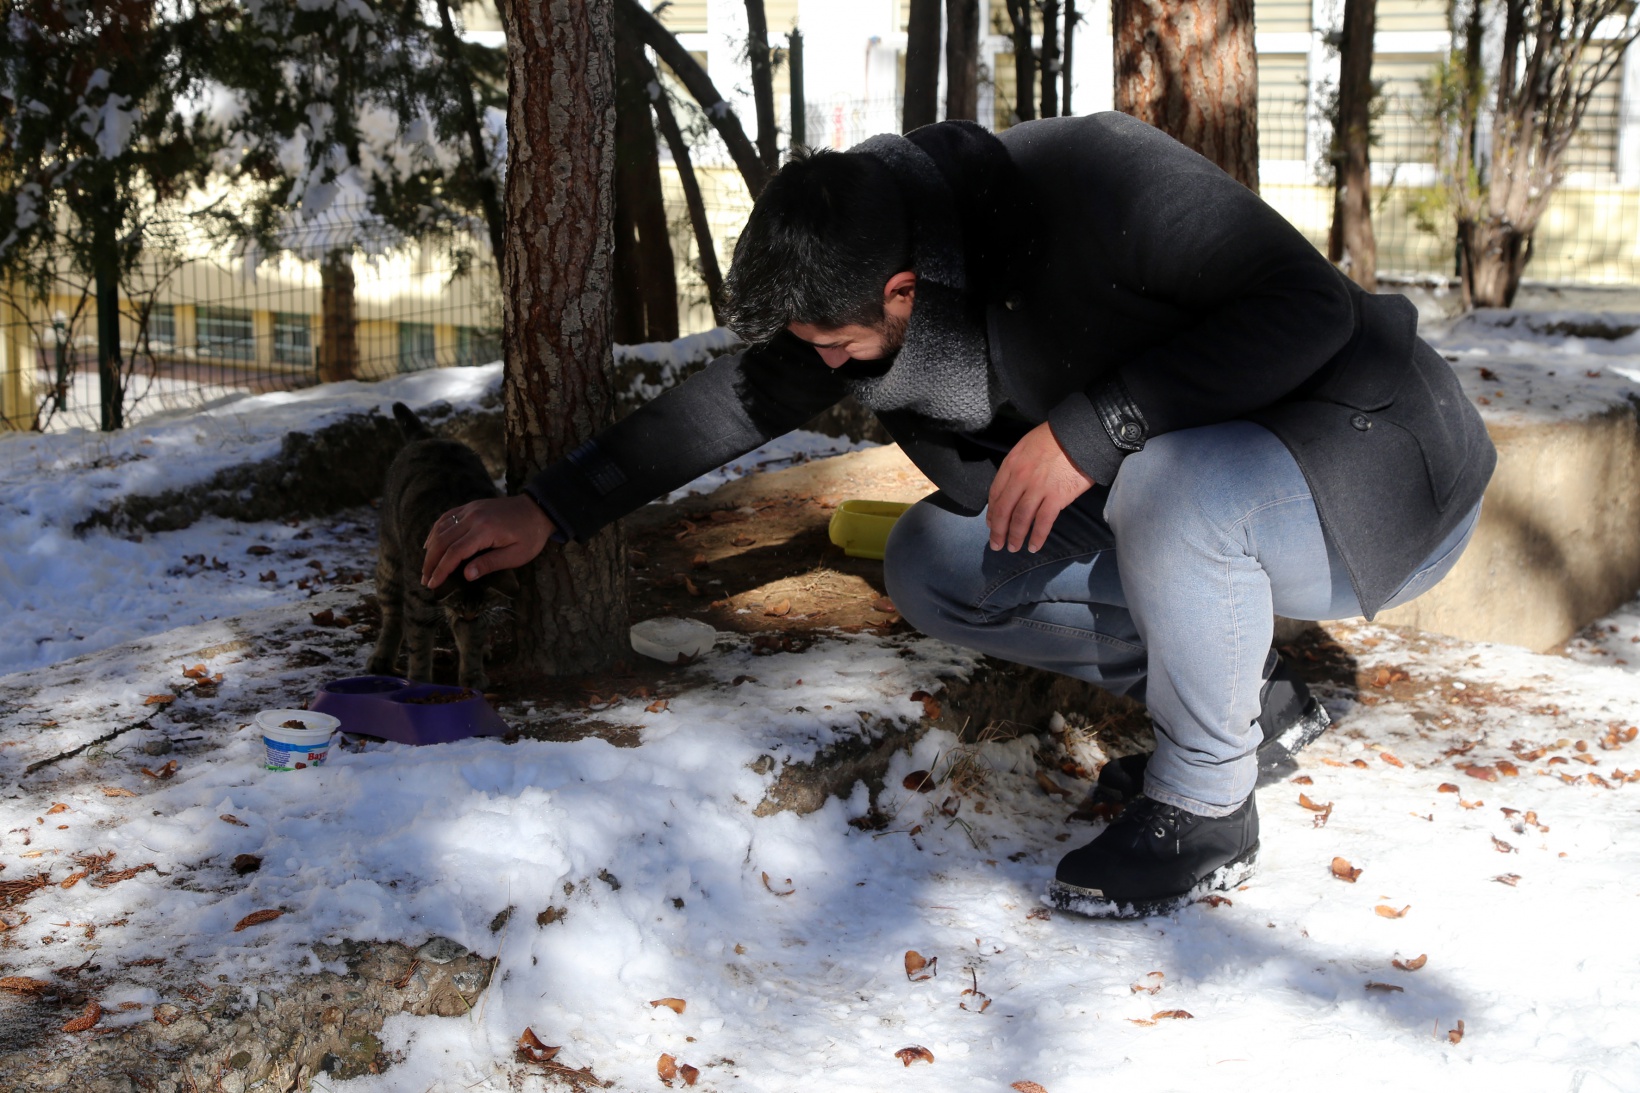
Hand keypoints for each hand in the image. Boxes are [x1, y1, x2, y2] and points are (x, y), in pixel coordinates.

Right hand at [422, 495, 554, 589]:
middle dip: (431, 562)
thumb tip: (466, 575)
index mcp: (485, 530)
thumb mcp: (516, 555)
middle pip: (442, 541)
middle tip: (425, 580)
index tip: (433, 584)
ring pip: (441, 528)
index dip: (441, 570)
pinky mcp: (471, 507)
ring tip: (426, 567)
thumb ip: (490, 564)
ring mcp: (470, 509)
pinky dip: (435, 531)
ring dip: (430, 548)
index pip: (455, 552)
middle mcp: (473, 517)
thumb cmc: (531, 536)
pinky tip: (430, 544)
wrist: (538, 509)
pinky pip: (447, 518)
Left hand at [987, 422, 1094, 552]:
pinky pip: (1043, 522)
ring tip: (1013, 548)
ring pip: (1020, 518)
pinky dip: (1037, 537)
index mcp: (1011, 464)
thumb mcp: (1028, 445)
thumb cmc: (1057, 437)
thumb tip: (1013, 486)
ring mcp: (1037, 488)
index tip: (991, 525)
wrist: (1082, 434)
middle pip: (1004, 509)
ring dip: (1015, 536)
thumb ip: (1018, 465)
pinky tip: (1034, 546)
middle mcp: (1020, 478)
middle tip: (997, 545)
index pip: (995, 493)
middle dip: (998, 531)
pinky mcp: (1056, 497)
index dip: (992, 513)